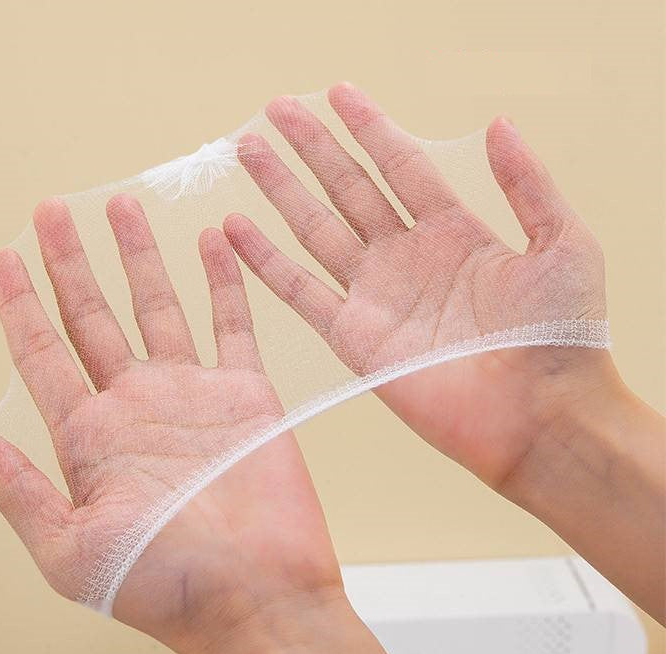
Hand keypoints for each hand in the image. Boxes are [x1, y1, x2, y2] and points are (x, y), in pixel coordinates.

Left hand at [0, 196, 341, 653]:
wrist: (256, 595)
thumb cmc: (165, 585)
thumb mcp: (69, 550)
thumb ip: (17, 489)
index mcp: (89, 439)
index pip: (43, 355)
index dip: (19, 306)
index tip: (2, 258)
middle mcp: (135, 407)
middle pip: (93, 317)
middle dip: (70, 262)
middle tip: (53, 211)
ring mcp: (191, 395)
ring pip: (158, 307)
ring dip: (140, 257)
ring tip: (123, 205)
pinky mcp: (244, 394)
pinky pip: (232, 325)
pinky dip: (224, 283)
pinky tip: (212, 243)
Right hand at [225, 83, 664, 621]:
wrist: (539, 416)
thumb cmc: (563, 338)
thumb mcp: (563, 244)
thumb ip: (527, 184)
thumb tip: (498, 124)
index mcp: (455, 234)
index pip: (401, 166)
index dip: (370, 127)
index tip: (339, 92)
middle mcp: (407, 260)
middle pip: (348, 189)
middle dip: (311, 148)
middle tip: (275, 111)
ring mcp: (376, 297)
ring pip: (316, 230)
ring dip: (280, 190)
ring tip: (247, 150)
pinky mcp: (353, 338)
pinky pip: (299, 291)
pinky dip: (265, 261)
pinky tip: (235, 229)